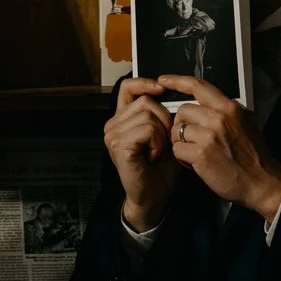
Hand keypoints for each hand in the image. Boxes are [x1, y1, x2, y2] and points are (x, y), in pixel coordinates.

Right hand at [104, 78, 177, 231]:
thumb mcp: (163, 135)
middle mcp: (112, 125)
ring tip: (158, 152)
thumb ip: (161, 114)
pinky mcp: (119, 145)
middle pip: (146, 102)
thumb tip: (168, 90)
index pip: (128, 87)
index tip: (161, 88)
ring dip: (163, 135)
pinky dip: (158, 144)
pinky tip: (154, 157)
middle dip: (164, 120)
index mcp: (121, 119)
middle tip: (162, 144)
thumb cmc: (159, 169)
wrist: (153, 197)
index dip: (145, 83)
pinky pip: (148, 130)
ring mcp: (113, 135)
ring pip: (149, 115)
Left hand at [160, 76, 280, 218]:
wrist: (262, 183)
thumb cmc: (253, 156)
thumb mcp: (245, 124)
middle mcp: (219, 118)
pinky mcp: (201, 154)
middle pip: (183, 110)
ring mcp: (209, 136)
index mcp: (230, 108)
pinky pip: (177, 149)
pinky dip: (182, 158)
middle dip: (182, 124)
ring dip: (181, 142)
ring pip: (177, 130)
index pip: (198, 85)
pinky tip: (195, 163)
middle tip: (192, 139)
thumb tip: (205, 104)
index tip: (164, 80)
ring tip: (195, 152)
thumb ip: (225, 112)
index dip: (177, 80)